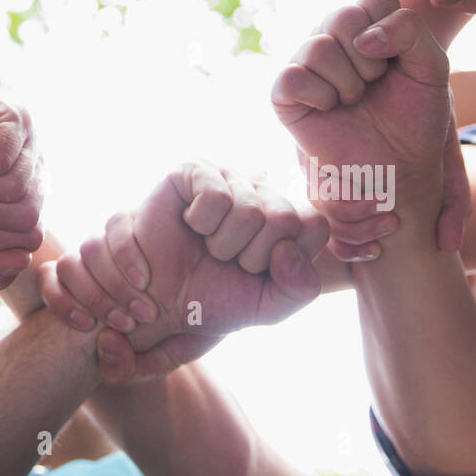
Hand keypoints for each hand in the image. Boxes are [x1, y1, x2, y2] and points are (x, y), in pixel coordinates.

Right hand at [40, 162, 326, 381]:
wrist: (160, 300)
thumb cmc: (215, 296)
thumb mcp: (269, 305)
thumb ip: (300, 287)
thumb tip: (288, 250)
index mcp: (286, 216)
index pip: (314, 225)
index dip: (287, 259)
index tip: (260, 270)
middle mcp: (262, 190)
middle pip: (284, 218)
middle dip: (253, 256)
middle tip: (229, 260)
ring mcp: (229, 177)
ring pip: (249, 211)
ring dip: (223, 244)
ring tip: (208, 245)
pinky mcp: (195, 170)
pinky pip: (216, 196)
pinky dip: (201, 223)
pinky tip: (191, 225)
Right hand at [271, 0, 467, 253]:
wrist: (402, 164)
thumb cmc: (414, 115)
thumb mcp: (431, 67)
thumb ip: (412, 31)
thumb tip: (363, 38)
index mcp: (364, 25)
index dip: (392, 31)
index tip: (398, 62)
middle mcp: (330, 38)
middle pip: (343, 17)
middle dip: (371, 60)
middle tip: (375, 84)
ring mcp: (305, 65)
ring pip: (317, 48)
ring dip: (349, 83)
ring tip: (355, 100)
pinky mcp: (285, 94)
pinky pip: (292, 78)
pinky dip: (320, 96)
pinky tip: (329, 108)